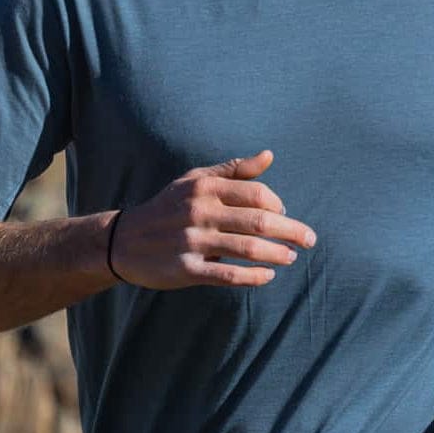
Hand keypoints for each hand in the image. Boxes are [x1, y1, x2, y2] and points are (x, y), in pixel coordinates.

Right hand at [108, 149, 316, 289]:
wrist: (123, 241)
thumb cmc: (167, 207)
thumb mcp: (195, 181)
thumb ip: (233, 170)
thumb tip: (269, 155)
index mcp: (205, 188)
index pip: (257, 194)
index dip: (278, 206)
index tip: (285, 215)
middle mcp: (199, 212)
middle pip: (259, 222)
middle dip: (291, 231)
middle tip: (310, 240)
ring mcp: (192, 242)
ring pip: (248, 250)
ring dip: (277, 254)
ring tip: (291, 258)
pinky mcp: (186, 269)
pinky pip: (228, 275)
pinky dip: (254, 276)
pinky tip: (269, 276)